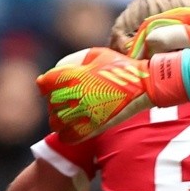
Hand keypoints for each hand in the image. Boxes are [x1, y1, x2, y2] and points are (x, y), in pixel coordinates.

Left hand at [37, 47, 154, 142]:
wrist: (145, 86)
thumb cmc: (122, 67)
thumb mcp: (98, 54)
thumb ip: (76, 60)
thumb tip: (61, 69)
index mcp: (75, 76)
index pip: (45, 83)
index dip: (47, 84)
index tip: (51, 84)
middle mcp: (76, 95)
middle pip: (50, 103)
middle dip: (55, 101)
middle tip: (64, 100)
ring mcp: (84, 113)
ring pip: (56, 122)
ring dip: (58, 118)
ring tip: (68, 115)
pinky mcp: (93, 127)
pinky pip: (69, 136)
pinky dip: (67, 133)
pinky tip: (72, 128)